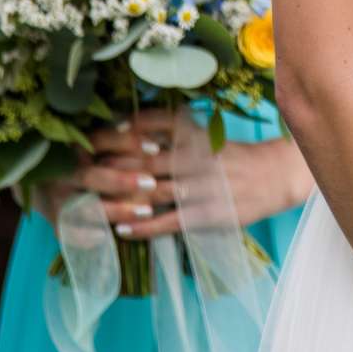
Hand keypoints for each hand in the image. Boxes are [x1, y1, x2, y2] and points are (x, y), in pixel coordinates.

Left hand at [32, 114, 310, 237]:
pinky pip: (168, 222)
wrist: (275, 176)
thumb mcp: (203, 132)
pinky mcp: (206, 214)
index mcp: (193, 134)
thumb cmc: (232, 154)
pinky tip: (119, 228)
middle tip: (77, 175)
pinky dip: (142, 226)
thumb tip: (123, 123)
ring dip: (117, 200)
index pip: (145, 129)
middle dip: (106, 168)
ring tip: (88, 204)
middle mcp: (194, 158)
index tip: (84, 142)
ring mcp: (200, 188)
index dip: (110, 136)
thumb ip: (168, 126)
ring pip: (150, 194)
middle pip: (140, 162)